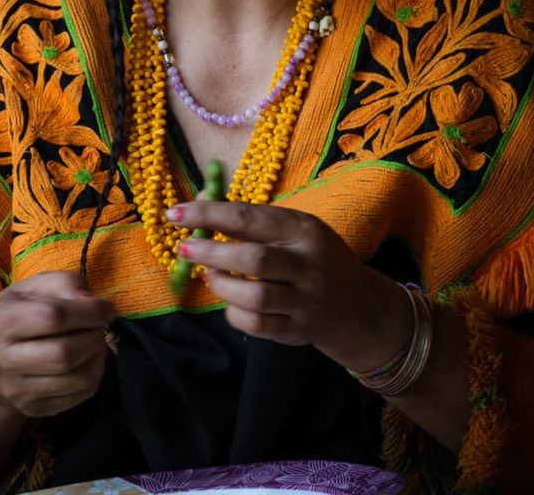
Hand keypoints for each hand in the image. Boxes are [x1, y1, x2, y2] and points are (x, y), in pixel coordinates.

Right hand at [0, 270, 115, 417]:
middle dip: (94, 336)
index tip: (107, 307)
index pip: (53, 317)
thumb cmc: (16, 313)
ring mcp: (18, 391)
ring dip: (98, 356)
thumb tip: (90, 300)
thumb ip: (63, 284)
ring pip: (77, 378)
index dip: (88, 311)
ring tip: (96, 340)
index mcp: (1, 322)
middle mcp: (4, 361)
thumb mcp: (31, 287)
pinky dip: (95, 374)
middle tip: (100, 325)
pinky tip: (89, 359)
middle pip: (65, 353)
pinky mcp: (34, 409)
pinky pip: (80, 395)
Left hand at [167, 201, 410, 368]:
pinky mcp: (298, 331)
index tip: (175, 213)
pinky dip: (234, 314)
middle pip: (254, 258)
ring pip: (255, 296)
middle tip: (184, 249)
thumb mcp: (296, 229)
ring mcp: (305, 300)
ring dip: (222, 286)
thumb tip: (201, 202)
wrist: (359, 306)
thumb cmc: (314, 257)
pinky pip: (258, 325)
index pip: (249, 217)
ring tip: (209, 276)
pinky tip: (230, 303)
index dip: (208, 214)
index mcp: (304, 229)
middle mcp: (308, 264)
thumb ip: (254, 220)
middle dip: (212, 253)